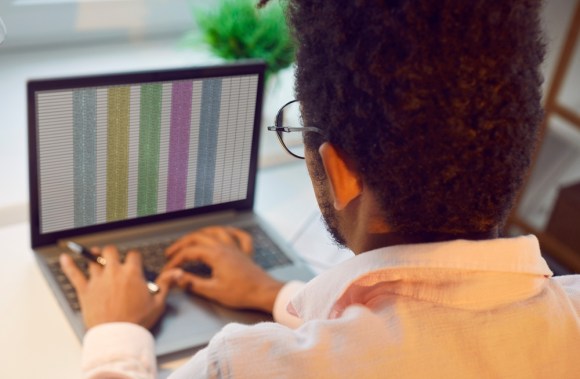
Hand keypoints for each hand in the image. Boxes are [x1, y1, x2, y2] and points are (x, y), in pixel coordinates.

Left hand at [60, 246, 178, 329]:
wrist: (118, 335)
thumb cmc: (138, 321)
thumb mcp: (158, 303)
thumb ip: (166, 284)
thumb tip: (177, 272)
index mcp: (132, 273)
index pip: (133, 255)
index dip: (134, 257)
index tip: (134, 262)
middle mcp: (114, 272)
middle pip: (111, 251)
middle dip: (112, 252)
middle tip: (114, 256)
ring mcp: (98, 280)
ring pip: (93, 260)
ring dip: (93, 255)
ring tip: (94, 253)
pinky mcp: (85, 290)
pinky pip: (74, 274)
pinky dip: (69, 265)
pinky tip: (65, 258)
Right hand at [163, 226, 283, 312]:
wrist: (264, 292)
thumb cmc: (241, 293)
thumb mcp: (213, 291)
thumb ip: (193, 283)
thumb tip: (177, 278)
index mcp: (216, 255)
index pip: (189, 252)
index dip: (176, 260)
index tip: (168, 269)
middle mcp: (225, 247)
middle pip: (199, 237)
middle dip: (182, 243)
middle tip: (171, 252)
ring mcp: (236, 248)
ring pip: (217, 231)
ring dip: (202, 233)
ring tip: (192, 238)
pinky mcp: (245, 253)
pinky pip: (239, 236)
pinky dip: (231, 232)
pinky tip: (227, 232)